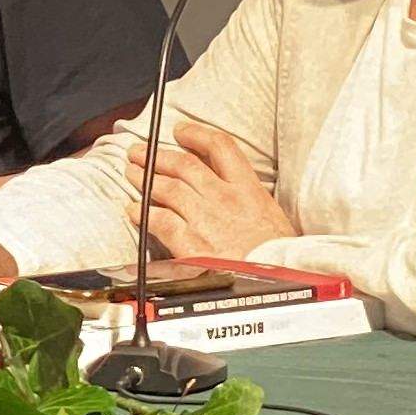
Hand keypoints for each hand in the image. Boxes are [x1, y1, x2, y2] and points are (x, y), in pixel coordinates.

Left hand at [134, 117, 296, 264]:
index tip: (181, 130)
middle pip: (185, 165)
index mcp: (249, 190)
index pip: (220, 148)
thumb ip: (253, 203)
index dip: (196, 134)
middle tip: (139, 152)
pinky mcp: (192, 246)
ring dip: (145, 179)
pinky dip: (143, 214)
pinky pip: (161, 223)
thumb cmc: (282, 260)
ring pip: (168, 189)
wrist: (280, 284)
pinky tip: (133, 211)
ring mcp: (206, 220)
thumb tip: (240, 199)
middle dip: (158, 155)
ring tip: (132, 173)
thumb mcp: (276, 220)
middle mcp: (224, 199)